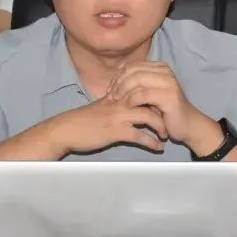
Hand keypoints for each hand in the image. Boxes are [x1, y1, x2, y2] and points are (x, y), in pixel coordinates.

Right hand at [47, 97, 168, 154]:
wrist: (66, 129)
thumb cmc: (82, 119)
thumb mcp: (101, 106)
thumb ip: (114, 101)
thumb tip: (126, 102)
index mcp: (117, 95)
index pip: (142, 89)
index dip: (155, 97)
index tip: (164, 106)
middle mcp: (119, 102)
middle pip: (149, 100)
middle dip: (162, 110)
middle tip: (170, 120)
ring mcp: (118, 116)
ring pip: (148, 115)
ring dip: (161, 126)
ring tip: (166, 135)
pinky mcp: (116, 131)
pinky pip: (140, 135)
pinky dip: (151, 142)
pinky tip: (158, 147)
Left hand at [107, 62, 217, 147]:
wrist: (187, 125)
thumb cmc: (165, 111)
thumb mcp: (149, 93)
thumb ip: (137, 83)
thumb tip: (116, 75)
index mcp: (160, 67)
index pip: (133, 66)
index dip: (118, 76)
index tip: (109, 89)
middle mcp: (165, 71)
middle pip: (133, 71)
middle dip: (118, 83)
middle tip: (110, 96)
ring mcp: (169, 82)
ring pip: (137, 80)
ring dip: (123, 91)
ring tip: (116, 101)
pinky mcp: (169, 96)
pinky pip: (144, 94)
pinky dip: (132, 100)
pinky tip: (127, 106)